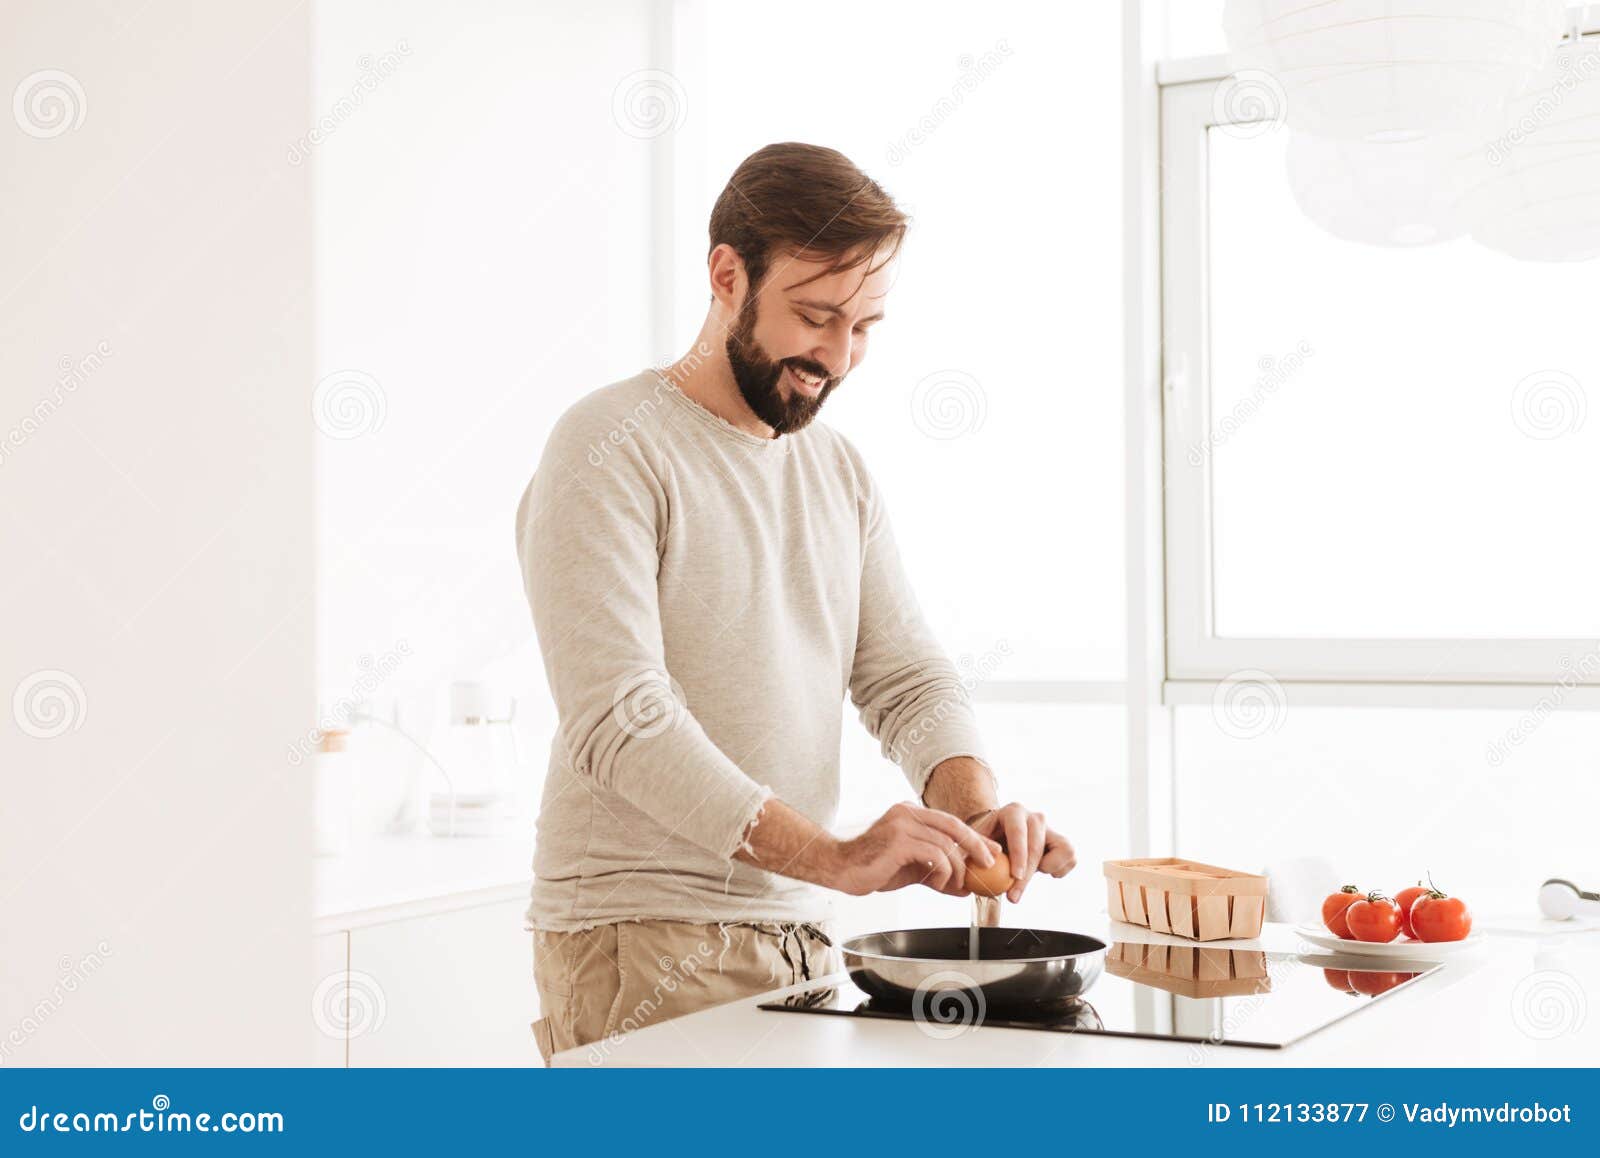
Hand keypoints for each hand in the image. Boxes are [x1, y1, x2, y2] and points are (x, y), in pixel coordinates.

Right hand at [827, 802, 997, 896]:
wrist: (841, 869)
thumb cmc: (873, 868)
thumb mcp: (912, 868)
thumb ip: (937, 872)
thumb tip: (965, 887)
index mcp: (910, 813)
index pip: (950, 822)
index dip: (973, 837)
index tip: (991, 852)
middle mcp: (907, 812)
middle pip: (954, 826)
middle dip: (976, 846)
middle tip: (989, 864)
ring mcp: (902, 824)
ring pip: (946, 843)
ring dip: (958, 869)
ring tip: (955, 885)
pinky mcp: (898, 840)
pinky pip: (934, 854)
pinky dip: (944, 872)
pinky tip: (938, 884)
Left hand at [968, 803, 1075, 902]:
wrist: (1000, 835)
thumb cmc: (985, 839)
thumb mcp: (975, 841)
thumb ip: (976, 852)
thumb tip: (980, 870)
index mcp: (1013, 811)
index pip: (1018, 831)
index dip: (1018, 854)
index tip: (1014, 876)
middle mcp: (1035, 817)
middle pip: (1037, 846)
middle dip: (1027, 874)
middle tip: (1013, 896)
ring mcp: (1051, 828)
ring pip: (1063, 849)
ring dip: (1048, 867)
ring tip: (1029, 871)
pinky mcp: (1062, 841)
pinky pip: (1071, 858)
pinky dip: (1059, 870)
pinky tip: (1042, 871)